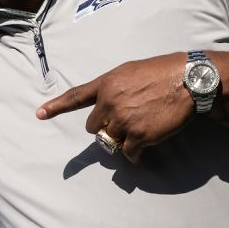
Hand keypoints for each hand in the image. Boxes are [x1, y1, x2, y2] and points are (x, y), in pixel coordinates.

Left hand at [36, 52, 192, 162]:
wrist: (189, 80)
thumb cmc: (164, 72)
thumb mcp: (131, 71)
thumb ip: (114, 87)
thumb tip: (107, 103)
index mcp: (106, 84)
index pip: (76, 96)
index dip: (56, 106)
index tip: (39, 113)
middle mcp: (110, 102)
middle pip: (95, 128)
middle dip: (107, 128)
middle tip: (127, 121)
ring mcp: (123, 121)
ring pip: (112, 141)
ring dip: (123, 141)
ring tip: (142, 129)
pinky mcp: (139, 136)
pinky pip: (129, 154)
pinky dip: (136, 156)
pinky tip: (145, 150)